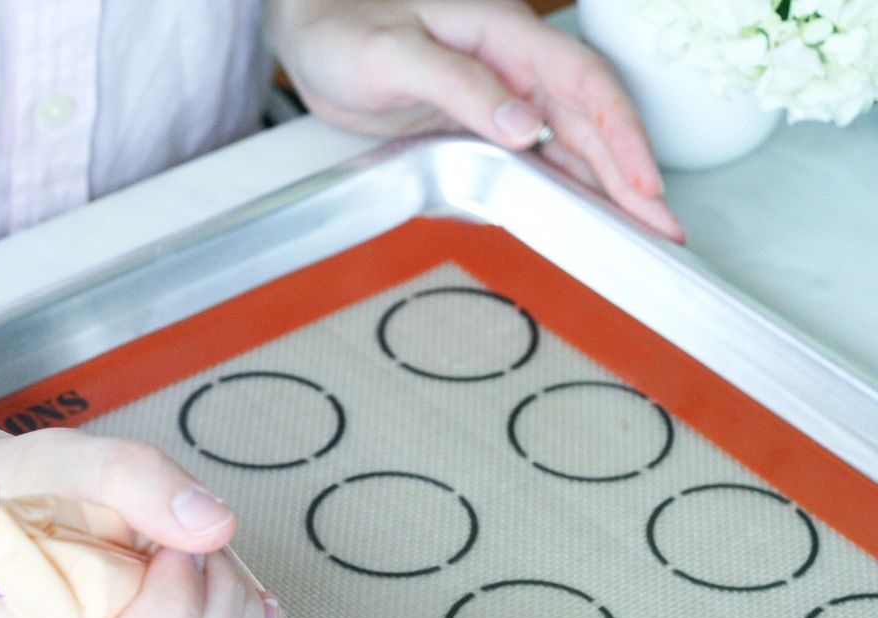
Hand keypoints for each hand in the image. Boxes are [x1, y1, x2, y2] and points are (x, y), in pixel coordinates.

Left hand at [268, 0, 684, 241]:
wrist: (309, 34)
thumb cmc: (344, 29)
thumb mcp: (395, 53)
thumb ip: (460, 85)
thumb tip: (521, 126)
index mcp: (505, 34)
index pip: (584, 83)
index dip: (621, 134)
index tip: (643, 184)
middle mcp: (511, 68)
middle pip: (587, 125)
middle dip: (629, 177)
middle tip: (662, 229)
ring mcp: (496, 101)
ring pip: (563, 149)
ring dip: (599, 192)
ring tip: (634, 234)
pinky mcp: (474, 129)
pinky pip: (524, 164)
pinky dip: (549, 192)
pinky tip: (572, 220)